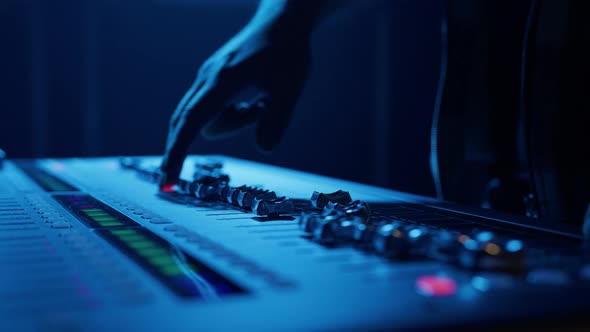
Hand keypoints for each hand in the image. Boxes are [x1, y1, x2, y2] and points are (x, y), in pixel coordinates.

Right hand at [160, 15, 311, 183]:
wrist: (283, 23)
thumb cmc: (287, 53)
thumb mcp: (290, 89)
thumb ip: (276, 121)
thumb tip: (263, 148)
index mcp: (223, 81)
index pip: (192, 121)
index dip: (178, 151)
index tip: (168, 176)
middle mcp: (208, 78)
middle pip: (186, 121)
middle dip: (179, 149)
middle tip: (171, 182)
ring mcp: (208, 77)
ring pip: (206, 118)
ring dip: (231, 124)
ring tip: (261, 106)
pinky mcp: (214, 78)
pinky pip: (213, 108)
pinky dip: (230, 115)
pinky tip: (255, 101)